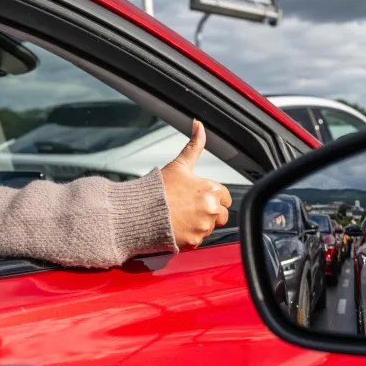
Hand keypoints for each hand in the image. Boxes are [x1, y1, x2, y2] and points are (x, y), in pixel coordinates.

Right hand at [161, 119, 231, 249]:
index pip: (226, 197)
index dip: (214, 197)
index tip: (200, 197)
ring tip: (181, 216)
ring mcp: (203, 227)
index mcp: (212, 190)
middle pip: (221, 214)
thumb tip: (198, 124)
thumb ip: (194, 145)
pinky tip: (177, 226)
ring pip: (210, 227)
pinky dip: (190, 235)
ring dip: (200, 224)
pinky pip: (198, 240)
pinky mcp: (194, 241)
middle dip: (210, 212)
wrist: (139, 213)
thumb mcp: (179, 165)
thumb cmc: (158, 188)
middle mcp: (212, 209)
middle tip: (190, 208)